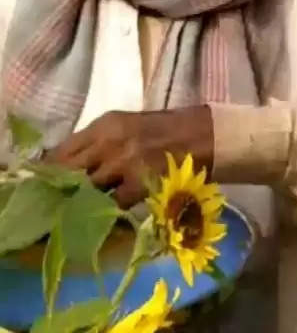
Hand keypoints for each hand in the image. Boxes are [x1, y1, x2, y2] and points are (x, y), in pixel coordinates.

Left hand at [46, 108, 213, 207]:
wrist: (209, 136)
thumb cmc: (170, 131)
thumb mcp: (129, 127)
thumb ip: (99, 143)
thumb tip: (69, 168)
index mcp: (105, 124)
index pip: (61, 151)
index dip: (51, 171)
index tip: (50, 184)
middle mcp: (109, 141)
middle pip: (67, 172)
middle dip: (64, 188)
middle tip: (65, 201)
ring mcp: (123, 163)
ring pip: (87, 190)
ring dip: (87, 201)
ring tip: (91, 207)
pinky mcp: (139, 184)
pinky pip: (112, 204)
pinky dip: (111, 209)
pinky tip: (116, 209)